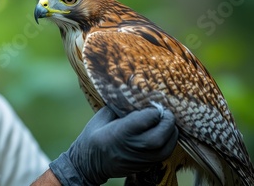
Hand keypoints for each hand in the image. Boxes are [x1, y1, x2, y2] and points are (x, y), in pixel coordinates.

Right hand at [49, 106, 177, 184]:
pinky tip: (160, 133)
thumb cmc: (93, 137)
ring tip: (164, 121)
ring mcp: (144, 158)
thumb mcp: (102, 116)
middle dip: (167, 117)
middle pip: (165, 130)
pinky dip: (168, 141)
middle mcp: (136, 146)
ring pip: (170, 143)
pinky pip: (166, 152)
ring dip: (171, 130)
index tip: (151, 102)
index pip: (150, 116)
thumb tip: (135, 96)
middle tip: (163, 110)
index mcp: (122, 131)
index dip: (154, 107)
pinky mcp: (148, 165)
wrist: (89, 164)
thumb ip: (121, 107)